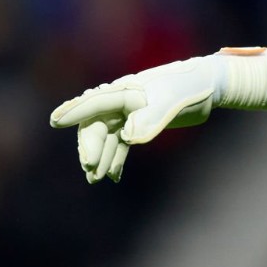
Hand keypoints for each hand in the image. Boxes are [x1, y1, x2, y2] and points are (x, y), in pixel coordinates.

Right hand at [49, 57, 222, 182]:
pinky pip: (120, 143)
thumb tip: (128, 138)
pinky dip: (116, 158)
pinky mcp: (139, 123)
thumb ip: (151, 119)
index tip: (55, 121)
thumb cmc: (190, 89)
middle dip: (91, 146)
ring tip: (96, 179)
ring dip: (101, 157)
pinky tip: (114, 176)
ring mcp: (130, 113)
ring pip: (107, 137)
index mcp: (126, 91)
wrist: (210, 86)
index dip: (74, 112)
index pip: (94, 103)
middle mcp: (123, 101)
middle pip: (97, 125)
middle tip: (91, 168)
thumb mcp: (173, 104)